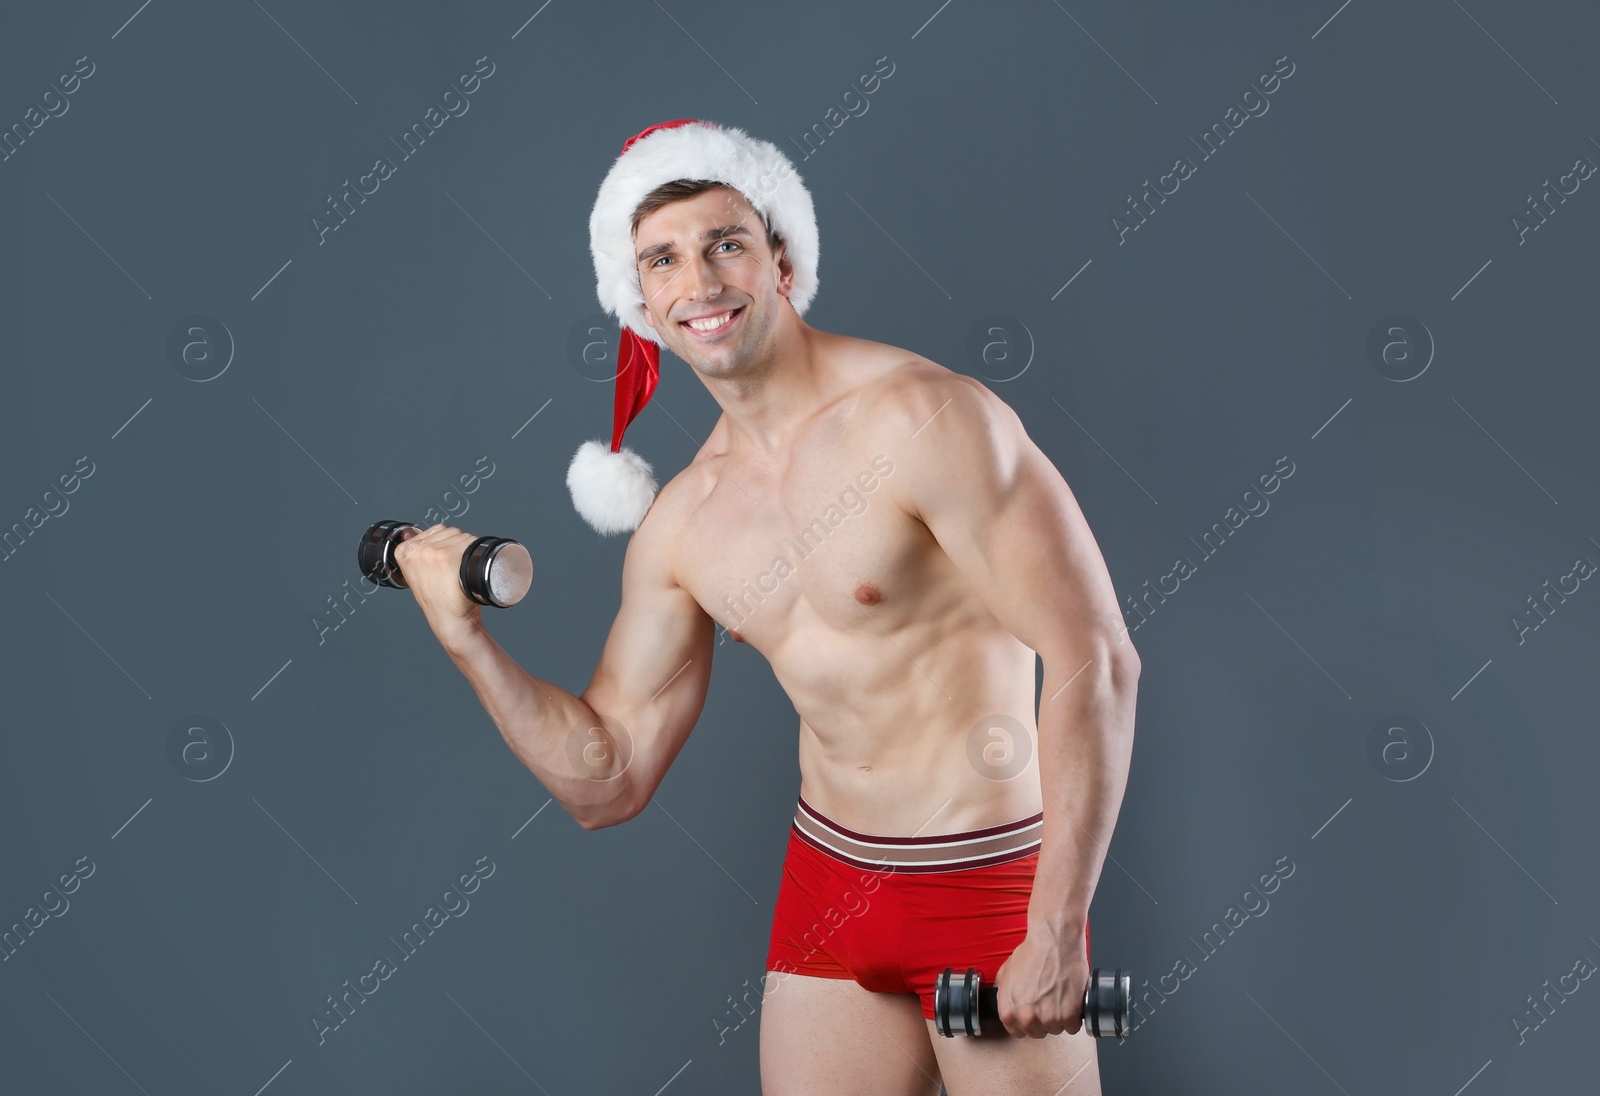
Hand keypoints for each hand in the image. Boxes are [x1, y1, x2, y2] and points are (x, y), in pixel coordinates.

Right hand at [391, 524, 483, 647]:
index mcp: (404, 551)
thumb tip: (411, 531)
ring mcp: (432, 552)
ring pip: (462, 536)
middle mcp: (416, 550)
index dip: (446, 544)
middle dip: (457, 546)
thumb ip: (415, 552)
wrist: (449, 619)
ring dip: (468, 549)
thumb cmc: (437, 598)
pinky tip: (469, 569)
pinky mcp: (448, 557)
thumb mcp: (416, 573)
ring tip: (461, 571)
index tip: (445, 562)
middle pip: (449, 532)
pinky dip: (477, 554)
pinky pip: (471, 543)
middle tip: (455, 570)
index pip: (435, 531)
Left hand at [994, 925, 1088, 1037]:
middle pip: (1037, 1032)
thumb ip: (1003, 993)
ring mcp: (1049, 1019)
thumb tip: (1005, 1001)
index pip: (1017, 1032)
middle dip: (1042, 1019)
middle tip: (1048, 1002)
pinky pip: (1072, 1027)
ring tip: (1060, 998)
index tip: (1033, 1015)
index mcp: (1008, 1011)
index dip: (1026, 1022)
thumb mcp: (1006, 972)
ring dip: (1059, 1018)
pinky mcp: (1069, 1015)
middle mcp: (1027, 1019)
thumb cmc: (1032, 952)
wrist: (1054, 941)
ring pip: (1056, 1030)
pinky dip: (1074, 1017)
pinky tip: (1071, 1001)